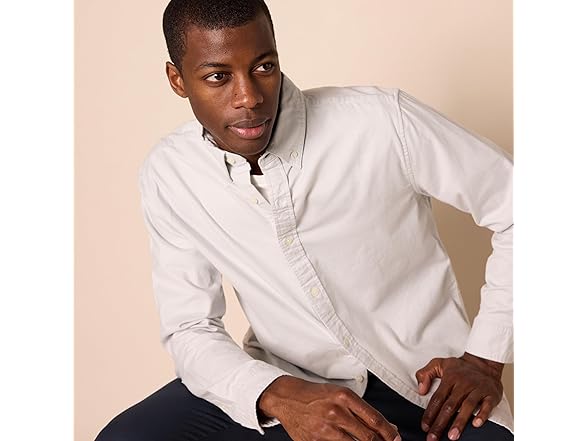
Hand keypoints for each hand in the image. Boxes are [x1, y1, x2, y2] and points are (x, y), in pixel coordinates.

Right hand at [258, 375, 400, 440]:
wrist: (287, 397)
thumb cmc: (316, 395)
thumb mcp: (341, 395)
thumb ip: (363, 411)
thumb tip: (388, 427)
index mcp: (345, 397)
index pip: (375, 419)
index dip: (390, 433)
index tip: (397, 439)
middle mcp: (336, 412)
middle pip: (368, 437)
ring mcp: (325, 429)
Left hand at [415, 353, 503, 440]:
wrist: (484, 363)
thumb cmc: (459, 367)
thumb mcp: (438, 363)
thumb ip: (425, 374)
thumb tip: (421, 390)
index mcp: (449, 378)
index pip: (437, 398)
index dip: (430, 413)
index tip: (424, 426)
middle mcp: (463, 384)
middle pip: (450, 405)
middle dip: (440, 423)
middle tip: (433, 437)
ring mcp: (477, 388)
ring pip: (467, 406)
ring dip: (459, 422)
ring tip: (452, 436)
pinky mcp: (491, 394)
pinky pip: (487, 405)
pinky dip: (482, 415)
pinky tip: (476, 425)